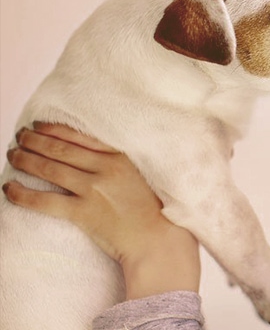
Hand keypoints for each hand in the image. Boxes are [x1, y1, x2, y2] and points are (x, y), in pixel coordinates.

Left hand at [3, 122, 200, 299]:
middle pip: (61, 150)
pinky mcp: (83, 213)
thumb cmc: (155, 210)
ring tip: (12, 155)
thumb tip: (92, 156)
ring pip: (50, 169)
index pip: (80, 137)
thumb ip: (120, 163)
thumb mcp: (143, 175)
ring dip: (26, 160)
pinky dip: (23, 194)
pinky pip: (45, 201)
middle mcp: (106, 169)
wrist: (158, 240)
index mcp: (121, 157)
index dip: (55, 129)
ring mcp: (93, 190)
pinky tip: (10, 188)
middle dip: (34, 141)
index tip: (39, 125)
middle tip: (19, 136)